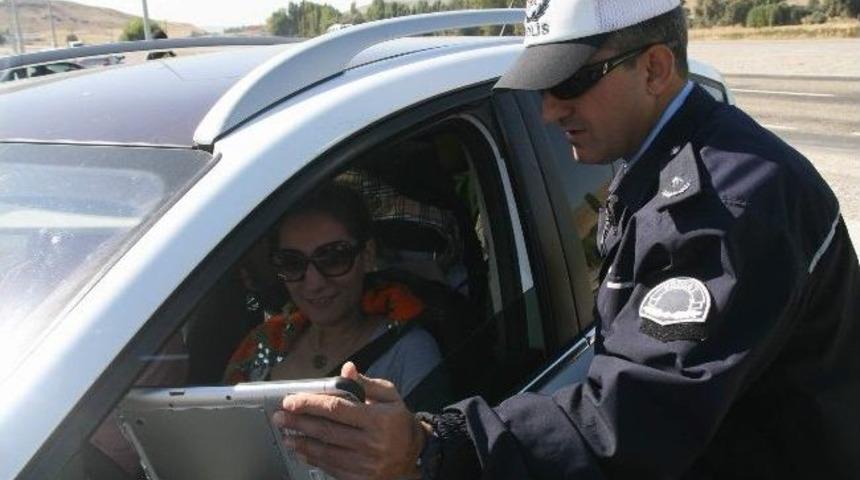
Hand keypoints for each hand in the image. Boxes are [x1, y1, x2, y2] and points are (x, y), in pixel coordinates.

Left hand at [272, 362, 427, 479]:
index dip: (311, 404)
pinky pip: (331, 468)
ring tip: (286, 434)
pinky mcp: (360, 479)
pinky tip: (302, 451)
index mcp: (378, 419)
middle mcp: (371, 443)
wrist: (415, 456)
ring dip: (302, 442)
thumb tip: (347, 368)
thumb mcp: (390, 397)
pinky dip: (314, 459)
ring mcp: (365, 464)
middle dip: (299, 423)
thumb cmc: (399, 422)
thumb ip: (366, 384)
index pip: (337, 409)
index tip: (291, 401)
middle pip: (327, 431)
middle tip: (280, 417)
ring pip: (326, 452)